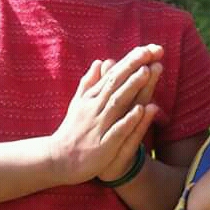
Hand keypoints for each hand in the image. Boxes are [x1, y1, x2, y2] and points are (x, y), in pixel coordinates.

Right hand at [49, 45, 162, 184]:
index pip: (113, 75)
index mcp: (92, 98)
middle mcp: (95, 108)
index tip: (147, 48)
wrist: (58, 160)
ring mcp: (99, 125)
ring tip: (147, 71)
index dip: (130, 61)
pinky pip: (118, 130)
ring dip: (132, 87)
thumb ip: (90, 83)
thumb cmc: (72, 131)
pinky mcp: (103, 145)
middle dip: (133, 67)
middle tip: (151, 51)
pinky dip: (129, 119)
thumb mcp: (79, 103)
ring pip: (118, 102)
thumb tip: (99, 62)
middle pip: (116, 83)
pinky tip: (142, 109)